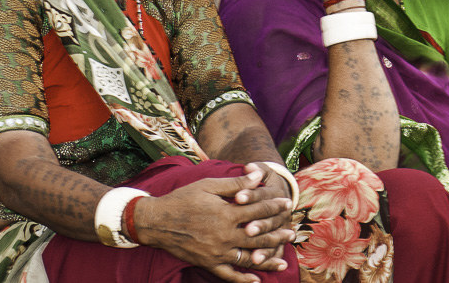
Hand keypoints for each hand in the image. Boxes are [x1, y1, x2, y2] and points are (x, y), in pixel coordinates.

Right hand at [136, 170, 293, 282]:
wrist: (156, 221)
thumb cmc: (182, 199)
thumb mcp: (208, 185)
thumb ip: (235, 183)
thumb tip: (258, 175)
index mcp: (226, 214)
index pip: (257, 210)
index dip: (273, 206)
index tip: (287, 204)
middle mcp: (224, 235)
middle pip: (258, 237)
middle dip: (277, 235)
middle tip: (292, 233)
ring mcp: (217, 252)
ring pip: (248, 258)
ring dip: (267, 260)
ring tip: (283, 261)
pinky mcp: (208, 263)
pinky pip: (228, 275)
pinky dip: (243, 279)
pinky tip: (256, 281)